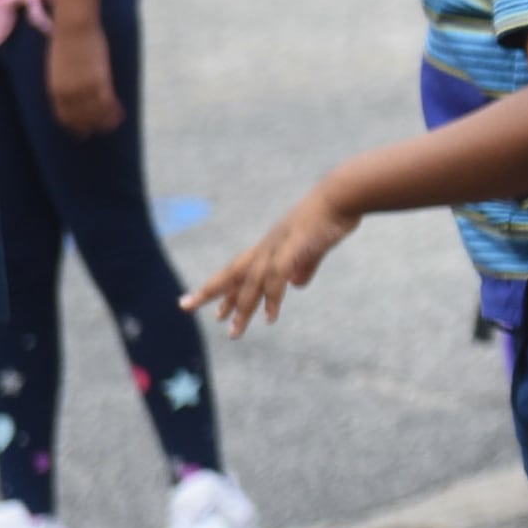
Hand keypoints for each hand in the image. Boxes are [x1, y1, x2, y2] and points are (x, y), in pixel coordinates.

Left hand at [46, 17, 121, 135]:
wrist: (74, 27)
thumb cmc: (64, 43)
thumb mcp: (57, 69)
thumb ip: (62, 84)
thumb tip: (71, 95)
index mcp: (55, 90)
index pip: (64, 117)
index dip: (74, 127)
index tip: (82, 133)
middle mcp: (69, 93)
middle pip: (81, 119)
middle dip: (90, 128)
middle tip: (99, 131)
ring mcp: (85, 87)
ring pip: (97, 114)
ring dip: (105, 122)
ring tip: (112, 126)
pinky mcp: (100, 80)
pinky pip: (108, 103)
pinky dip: (114, 112)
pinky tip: (120, 115)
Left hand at [185, 185, 361, 336]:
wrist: (342, 195)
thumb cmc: (330, 216)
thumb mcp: (315, 246)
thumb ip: (304, 266)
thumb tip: (296, 285)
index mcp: (270, 247)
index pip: (239, 271)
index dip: (224, 289)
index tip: (213, 309)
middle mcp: (266, 247)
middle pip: (232, 273)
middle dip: (209, 292)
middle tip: (185, 307)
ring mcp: (277, 247)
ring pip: (252, 282)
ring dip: (242, 308)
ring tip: (234, 332)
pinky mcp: (292, 247)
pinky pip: (276, 278)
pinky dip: (272, 298)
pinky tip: (270, 317)